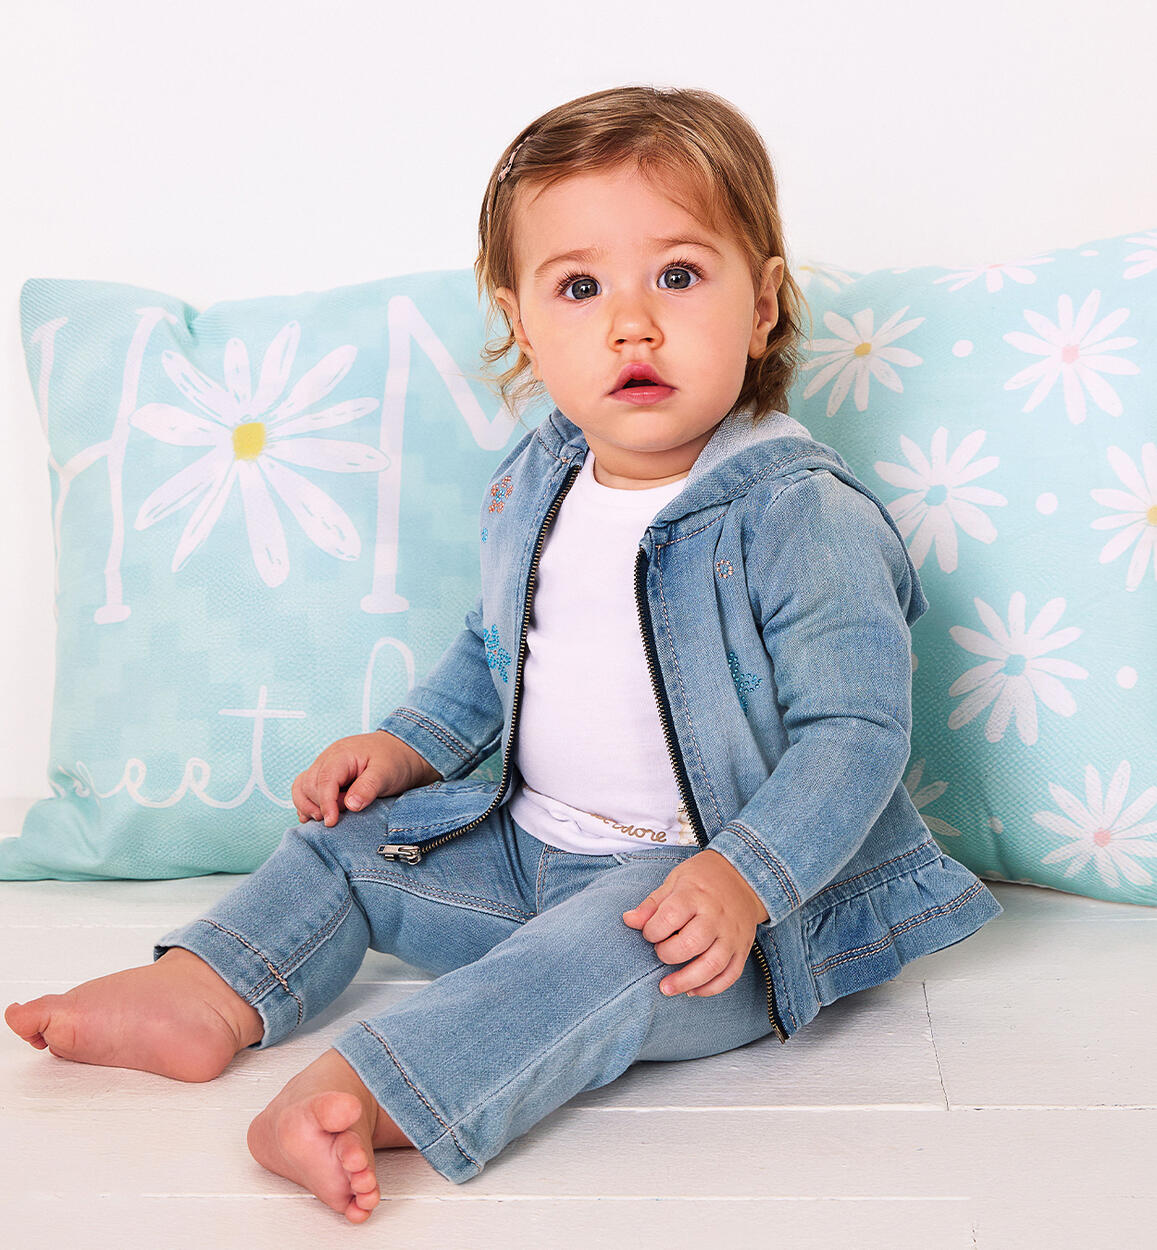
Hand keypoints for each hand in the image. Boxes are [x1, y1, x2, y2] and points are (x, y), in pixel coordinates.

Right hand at [291, 731, 440, 826]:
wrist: (401, 751)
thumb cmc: (394, 759)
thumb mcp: (387, 772)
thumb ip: (368, 787)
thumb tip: (350, 805)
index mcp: (342, 754)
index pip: (324, 780)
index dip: (325, 803)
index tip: (331, 822)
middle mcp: (328, 759)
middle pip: (309, 785)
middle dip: (319, 805)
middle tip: (337, 818)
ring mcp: (325, 767)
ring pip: (302, 787)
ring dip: (308, 805)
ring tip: (324, 819)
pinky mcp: (326, 777)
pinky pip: (306, 789)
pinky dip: (307, 803)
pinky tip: (315, 816)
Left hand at [622, 849, 769, 997]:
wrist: (743, 877)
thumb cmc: (702, 879)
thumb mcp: (674, 881)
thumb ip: (652, 904)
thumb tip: (628, 920)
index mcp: (695, 895)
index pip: (670, 917)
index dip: (652, 930)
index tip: (648, 933)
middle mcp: (716, 916)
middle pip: (691, 944)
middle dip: (668, 954)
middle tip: (660, 952)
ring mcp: (732, 934)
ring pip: (712, 965)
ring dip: (687, 981)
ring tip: (666, 988)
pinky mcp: (742, 948)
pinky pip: (730, 975)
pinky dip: (711, 988)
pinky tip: (692, 990)